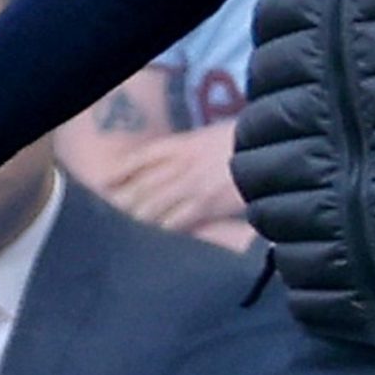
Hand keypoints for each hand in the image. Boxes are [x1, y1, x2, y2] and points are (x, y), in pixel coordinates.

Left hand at [100, 121, 245, 234]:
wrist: (270, 147)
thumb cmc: (249, 139)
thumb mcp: (215, 134)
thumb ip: (194, 146)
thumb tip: (185, 156)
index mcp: (183, 143)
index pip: (142, 157)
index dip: (120, 170)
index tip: (103, 182)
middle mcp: (180, 164)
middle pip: (142, 184)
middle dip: (123, 200)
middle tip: (104, 215)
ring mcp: (190, 185)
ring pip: (152, 204)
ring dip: (136, 218)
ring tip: (121, 233)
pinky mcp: (205, 205)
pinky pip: (174, 221)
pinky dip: (160, 230)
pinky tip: (151, 241)